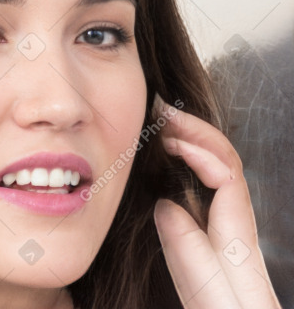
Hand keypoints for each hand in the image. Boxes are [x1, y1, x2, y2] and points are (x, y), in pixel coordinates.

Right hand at [152, 95, 281, 308]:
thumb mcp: (206, 290)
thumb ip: (186, 247)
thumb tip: (165, 204)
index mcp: (236, 230)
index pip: (225, 172)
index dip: (197, 150)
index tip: (167, 140)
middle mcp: (236, 217)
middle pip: (226, 158)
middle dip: (196, 128)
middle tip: (163, 111)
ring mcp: (228, 218)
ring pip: (218, 164)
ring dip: (193, 137)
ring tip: (164, 122)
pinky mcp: (216, 224)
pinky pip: (207, 177)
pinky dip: (188, 156)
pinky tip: (170, 155)